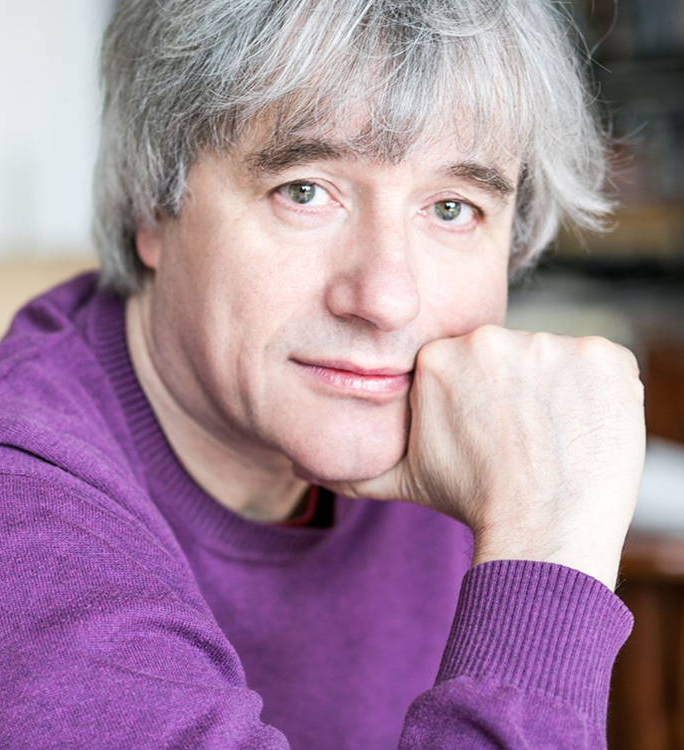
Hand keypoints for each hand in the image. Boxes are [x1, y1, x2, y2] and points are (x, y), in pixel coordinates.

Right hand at [319, 325, 645, 590]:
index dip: (480, 396)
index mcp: (440, 360)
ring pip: (552, 360)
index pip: (466, 362)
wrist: (540, 529)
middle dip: (514, 389)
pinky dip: (595, 391)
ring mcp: (552, 346)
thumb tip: (300, 466)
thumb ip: (352, 464)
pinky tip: (580, 427)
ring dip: (554, 391)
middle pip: (507, 356)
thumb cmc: (468, 501)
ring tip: (549, 436)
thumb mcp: (400, 481)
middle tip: (519, 435)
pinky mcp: (603, 357)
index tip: (488, 428)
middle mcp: (490, 341)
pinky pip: (599, 363)